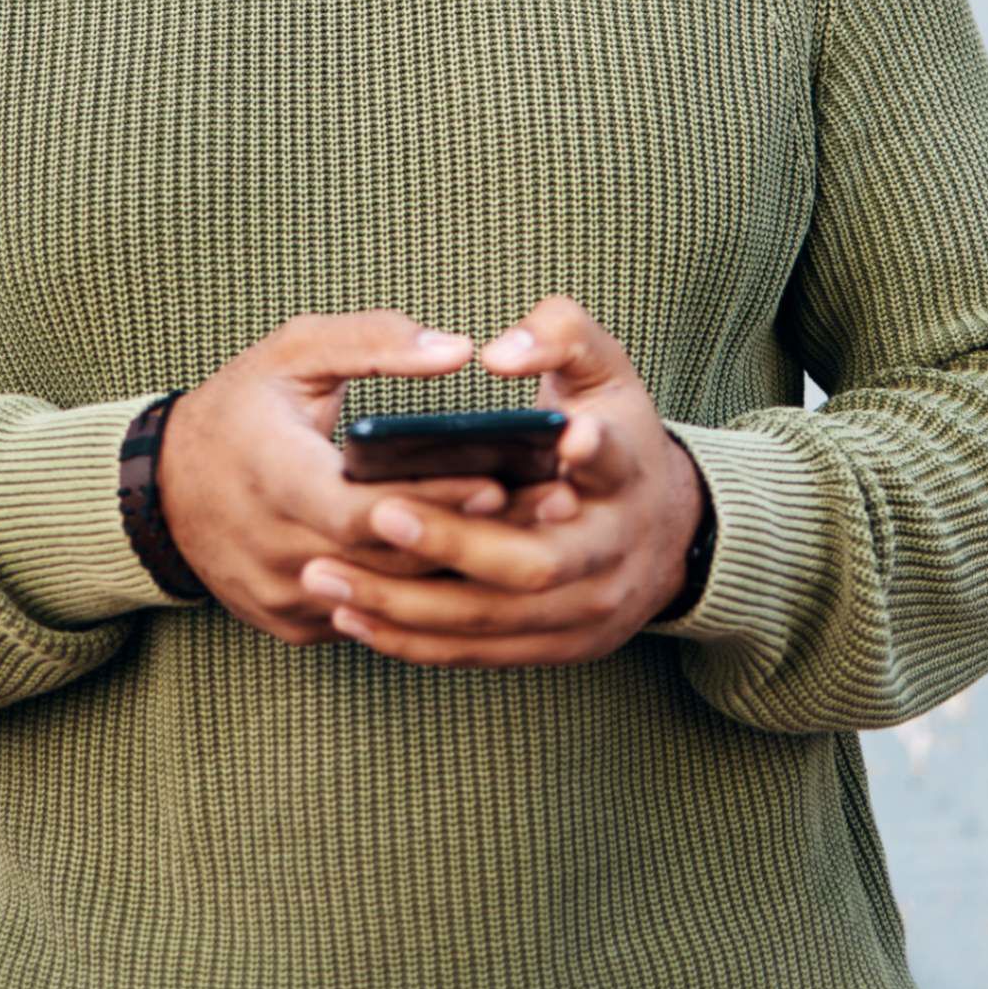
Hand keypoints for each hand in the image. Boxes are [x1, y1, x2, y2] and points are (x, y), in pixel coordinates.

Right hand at [158, 311, 522, 645]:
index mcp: (272, 478)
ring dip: (464, 569)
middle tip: (553, 506)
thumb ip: (373, 342)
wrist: (160, 489)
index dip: (432, 502)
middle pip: (392, 562)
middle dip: (476, 536)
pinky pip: (371, 619)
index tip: (501, 481)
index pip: (362, 510)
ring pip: (391, 599)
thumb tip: (459, 349)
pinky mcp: (292, 624)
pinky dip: (423, 594)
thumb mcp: (292, 354)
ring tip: (537, 532)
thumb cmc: (240, 409)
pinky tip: (481, 566)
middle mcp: (275, 551)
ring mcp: (283, 597)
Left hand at [295, 295, 708, 666]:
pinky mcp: (560, 646)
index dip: (593, 449)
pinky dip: (412, 640)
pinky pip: (479, 653)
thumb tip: (499, 352)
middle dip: (453, 542)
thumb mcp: (603, 369)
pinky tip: (349, 616)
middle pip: (536, 562)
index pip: (614, 458)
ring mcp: (590, 608)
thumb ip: (559, 335)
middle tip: (376, 514)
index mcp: (627, 471)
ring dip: (404, 603)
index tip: (565, 434)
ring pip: (493, 617)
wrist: (665, 528)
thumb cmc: (607, 428)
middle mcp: (616, 550)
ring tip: (322, 575)